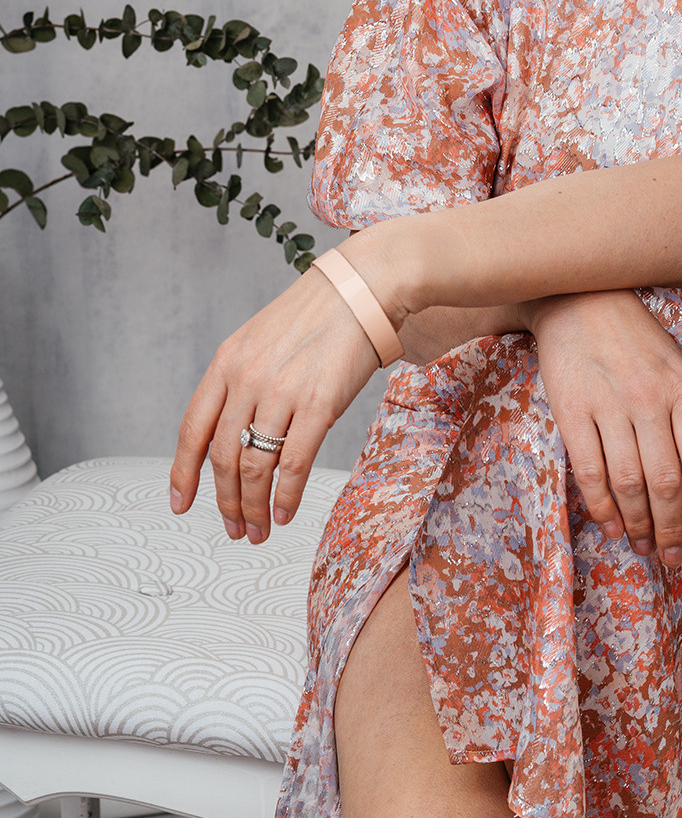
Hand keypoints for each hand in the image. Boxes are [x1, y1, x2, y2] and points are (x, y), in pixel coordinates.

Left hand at [169, 266, 380, 542]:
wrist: (364, 288)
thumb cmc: (319, 314)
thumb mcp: (262, 338)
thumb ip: (242, 379)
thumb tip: (232, 432)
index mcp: (227, 361)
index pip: (192, 428)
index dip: (182, 473)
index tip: (180, 503)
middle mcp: (247, 377)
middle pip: (222, 456)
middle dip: (225, 501)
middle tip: (234, 528)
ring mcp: (281, 391)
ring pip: (254, 466)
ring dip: (254, 506)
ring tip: (259, 529)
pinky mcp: (318, 403)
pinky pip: (293, 463)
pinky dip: (285, 495)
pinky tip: (285, 511)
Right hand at [526, 290, 681, 566]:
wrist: (578, 296)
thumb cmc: (634, 337)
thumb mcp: (674, 366)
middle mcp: (650, 398)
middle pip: (666, 482)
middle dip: (673, 528)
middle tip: (673, 557)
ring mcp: (609, 403)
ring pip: (629, 483)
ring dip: (638, 525)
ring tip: (644, 547)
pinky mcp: (571, 409)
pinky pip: (590, 470)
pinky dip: (602, 506)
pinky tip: (611, 524)